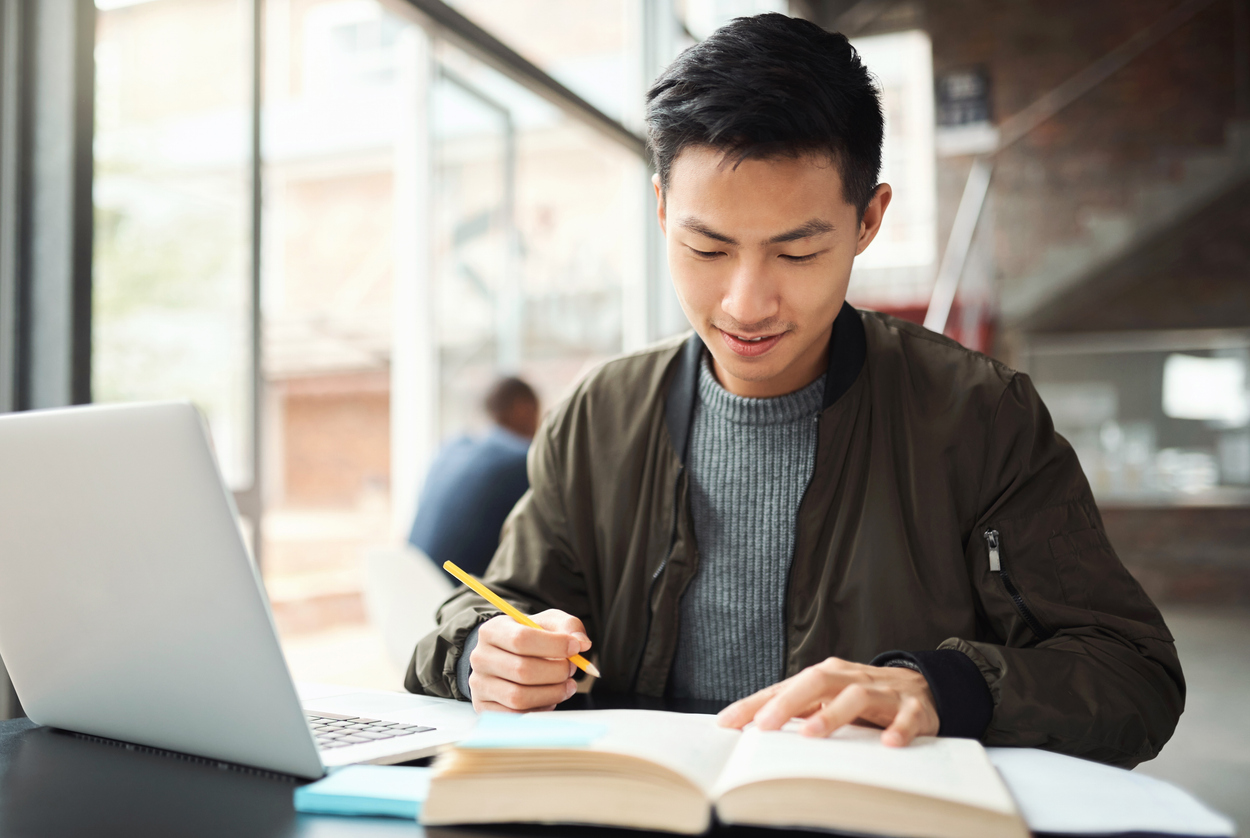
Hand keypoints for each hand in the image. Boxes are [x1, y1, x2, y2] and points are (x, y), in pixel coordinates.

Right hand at [467, 609, 591, 712]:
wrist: (507, 657)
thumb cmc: (531, 639)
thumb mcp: (548, 623)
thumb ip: (568, 626)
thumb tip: (582, 643)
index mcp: (492, 630)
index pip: (522, 639)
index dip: (554, 645)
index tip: (575, 648)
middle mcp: (480, 657)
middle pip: (522, 670)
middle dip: (556, 672)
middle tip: (571, 669)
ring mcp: (479, 685)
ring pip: (519, 697)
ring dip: (552, 693)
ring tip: (567, 685)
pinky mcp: (483, 707)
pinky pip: (516, 715)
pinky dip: (540, 709)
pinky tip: (550, 698)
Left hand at [716, 657, 938, 746]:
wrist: (923, 687)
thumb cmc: (864, 697)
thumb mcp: (829, 700)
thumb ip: (798, 711)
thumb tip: (753, 728)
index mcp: (826, 676)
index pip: (785, 687)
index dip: (755, 704)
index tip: (727, 723)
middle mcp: (851, 679)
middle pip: (817, 682)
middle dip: (788, 702)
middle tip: (764, 726)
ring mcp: (883, 693)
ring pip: (857, 696)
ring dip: (834, 714)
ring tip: (812, 734)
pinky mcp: (913, 709)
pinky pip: (907, 718)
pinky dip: (898, 729)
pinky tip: (888, 744)